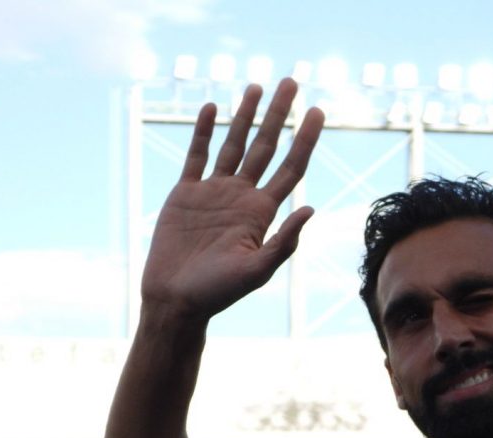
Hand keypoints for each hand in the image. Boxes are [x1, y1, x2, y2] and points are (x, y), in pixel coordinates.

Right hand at [142, 77, 324, 322]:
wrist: (176, 299)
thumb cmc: (217, 293)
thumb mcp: (256, 271)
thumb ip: (283, 241)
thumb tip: (310, 207)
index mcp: (261, 212)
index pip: (290, 167)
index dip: (304, 138)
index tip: (316, 110)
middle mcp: (241, 197)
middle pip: (266, 146)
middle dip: (278, 114)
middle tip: (291, 82)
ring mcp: (213, 193)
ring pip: (233, 144)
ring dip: (244, 115)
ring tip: (255, 86)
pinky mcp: (186, 194)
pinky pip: (196, 156)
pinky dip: (203, 132)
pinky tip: (212, 108)